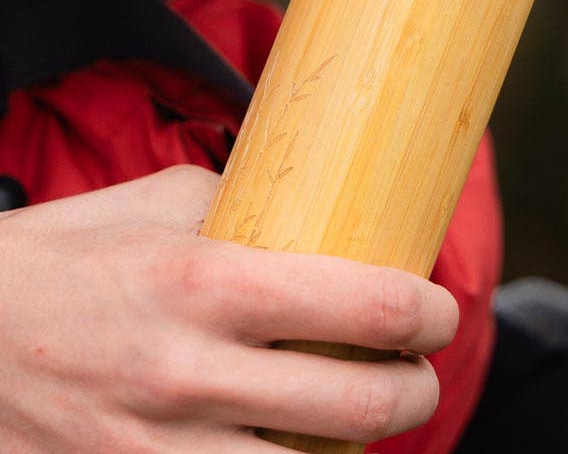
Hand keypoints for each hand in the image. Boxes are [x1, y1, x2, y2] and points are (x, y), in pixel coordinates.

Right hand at [0, 166, 457, 450]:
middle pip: (358, 405)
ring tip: (363, 416)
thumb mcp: (156, 204)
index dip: (425, 313)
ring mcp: (157, 452)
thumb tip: (316, 207)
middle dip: (415, 390)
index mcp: (205, 282)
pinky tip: (296, 449)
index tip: (438, 311)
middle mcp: (189, 374)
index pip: (362, 305)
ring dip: (359, 449)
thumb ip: (244, 205)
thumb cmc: (62, 260)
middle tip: (419, 369)